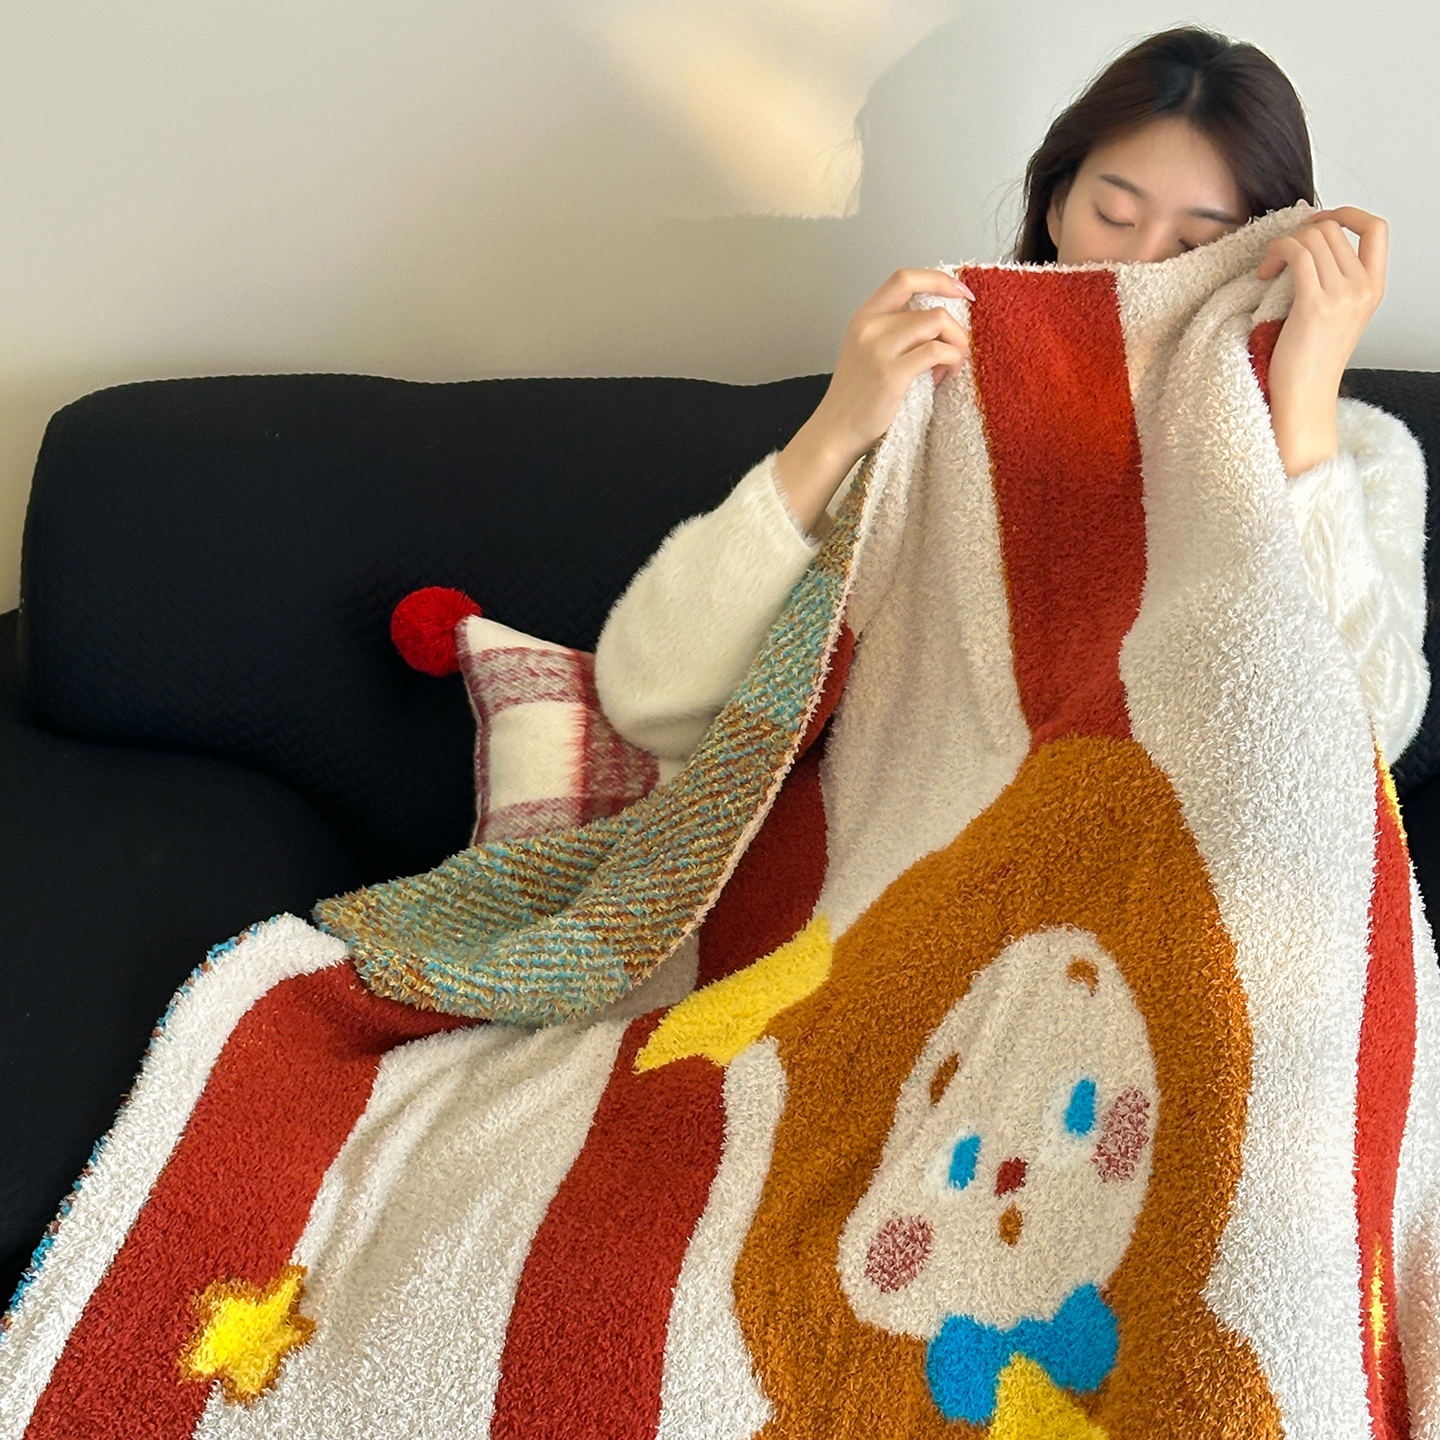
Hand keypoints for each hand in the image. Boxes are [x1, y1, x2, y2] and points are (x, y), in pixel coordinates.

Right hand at [776, 269, 972, 532]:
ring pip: (938, 323)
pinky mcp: (892, 373)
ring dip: (956, 344)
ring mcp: (879, 349)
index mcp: (864, 317)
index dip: (939, 280)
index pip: (905, 278)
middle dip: (955, 328)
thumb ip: (896, 331)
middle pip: (931, 307)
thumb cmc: (857, 397)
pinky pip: (938, 351)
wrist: (836, 431)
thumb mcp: (867, 351)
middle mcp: (870, 327)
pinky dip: (951, 360)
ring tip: (950, 365)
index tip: (961, 292)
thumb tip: (942, 324)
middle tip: (957, 350)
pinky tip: (944, 375)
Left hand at [1255, 206, 1387, 475]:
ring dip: (1282, 244)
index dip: (1346, 214)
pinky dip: (1275, 253)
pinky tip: (1264, 274)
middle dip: (1299, 232)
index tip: (1316, 223)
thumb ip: (1335, 280)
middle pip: (1333, 228)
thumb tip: (1309, 244)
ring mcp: (1343, 295)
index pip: (1377, 228)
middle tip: (1278, 255)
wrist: (1304, 398)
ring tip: (1268, 269)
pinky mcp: (1315, 304)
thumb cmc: (1310, 362)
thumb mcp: (1337, 315)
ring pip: (1313, 236)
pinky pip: (1296, 253)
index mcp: (1373, 287)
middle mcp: (1363, 288)